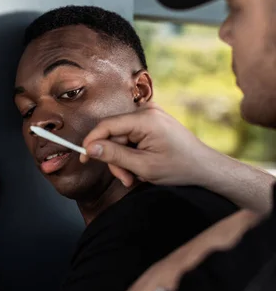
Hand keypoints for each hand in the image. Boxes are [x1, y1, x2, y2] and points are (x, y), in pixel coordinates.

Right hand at [80, 103, 212, 187]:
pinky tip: (142, 166)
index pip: (107, 125)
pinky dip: (132, 153)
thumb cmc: (180, 167)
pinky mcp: (152, 122)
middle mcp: (147, 111)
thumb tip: (90, 148)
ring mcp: (150, 115)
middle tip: (125, 179)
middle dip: (116, 159)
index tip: (84, 157)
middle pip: (114, 134)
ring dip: (124, 160)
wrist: (205, 168)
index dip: (92, 141)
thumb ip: (114, 156)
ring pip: (122, 138)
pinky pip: (131, 136)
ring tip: (136, 176)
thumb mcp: (143, 166)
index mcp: (145, 119)